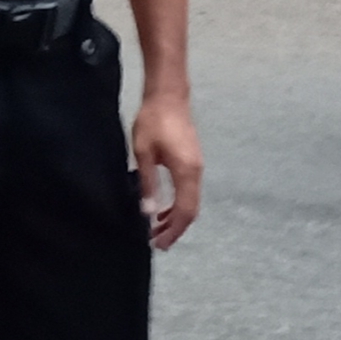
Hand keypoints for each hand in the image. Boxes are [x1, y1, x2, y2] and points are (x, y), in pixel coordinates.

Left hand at [131, 95, 202, 249]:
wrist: (169, 95)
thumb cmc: (153, 120)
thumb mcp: (143, 153)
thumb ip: (147, 183)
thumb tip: (147, 212)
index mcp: (186, 172)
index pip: (184, 211)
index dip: (173, 230)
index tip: (158, 244)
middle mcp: (196, 172)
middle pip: (191, 210)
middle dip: (175, 229)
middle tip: (157, 242)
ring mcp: (197, 166)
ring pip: (191, 201)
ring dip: (176, 217)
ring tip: (156, 229)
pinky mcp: (193, 160)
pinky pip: (189, 190)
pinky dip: (178, 204)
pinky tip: (162, 208)